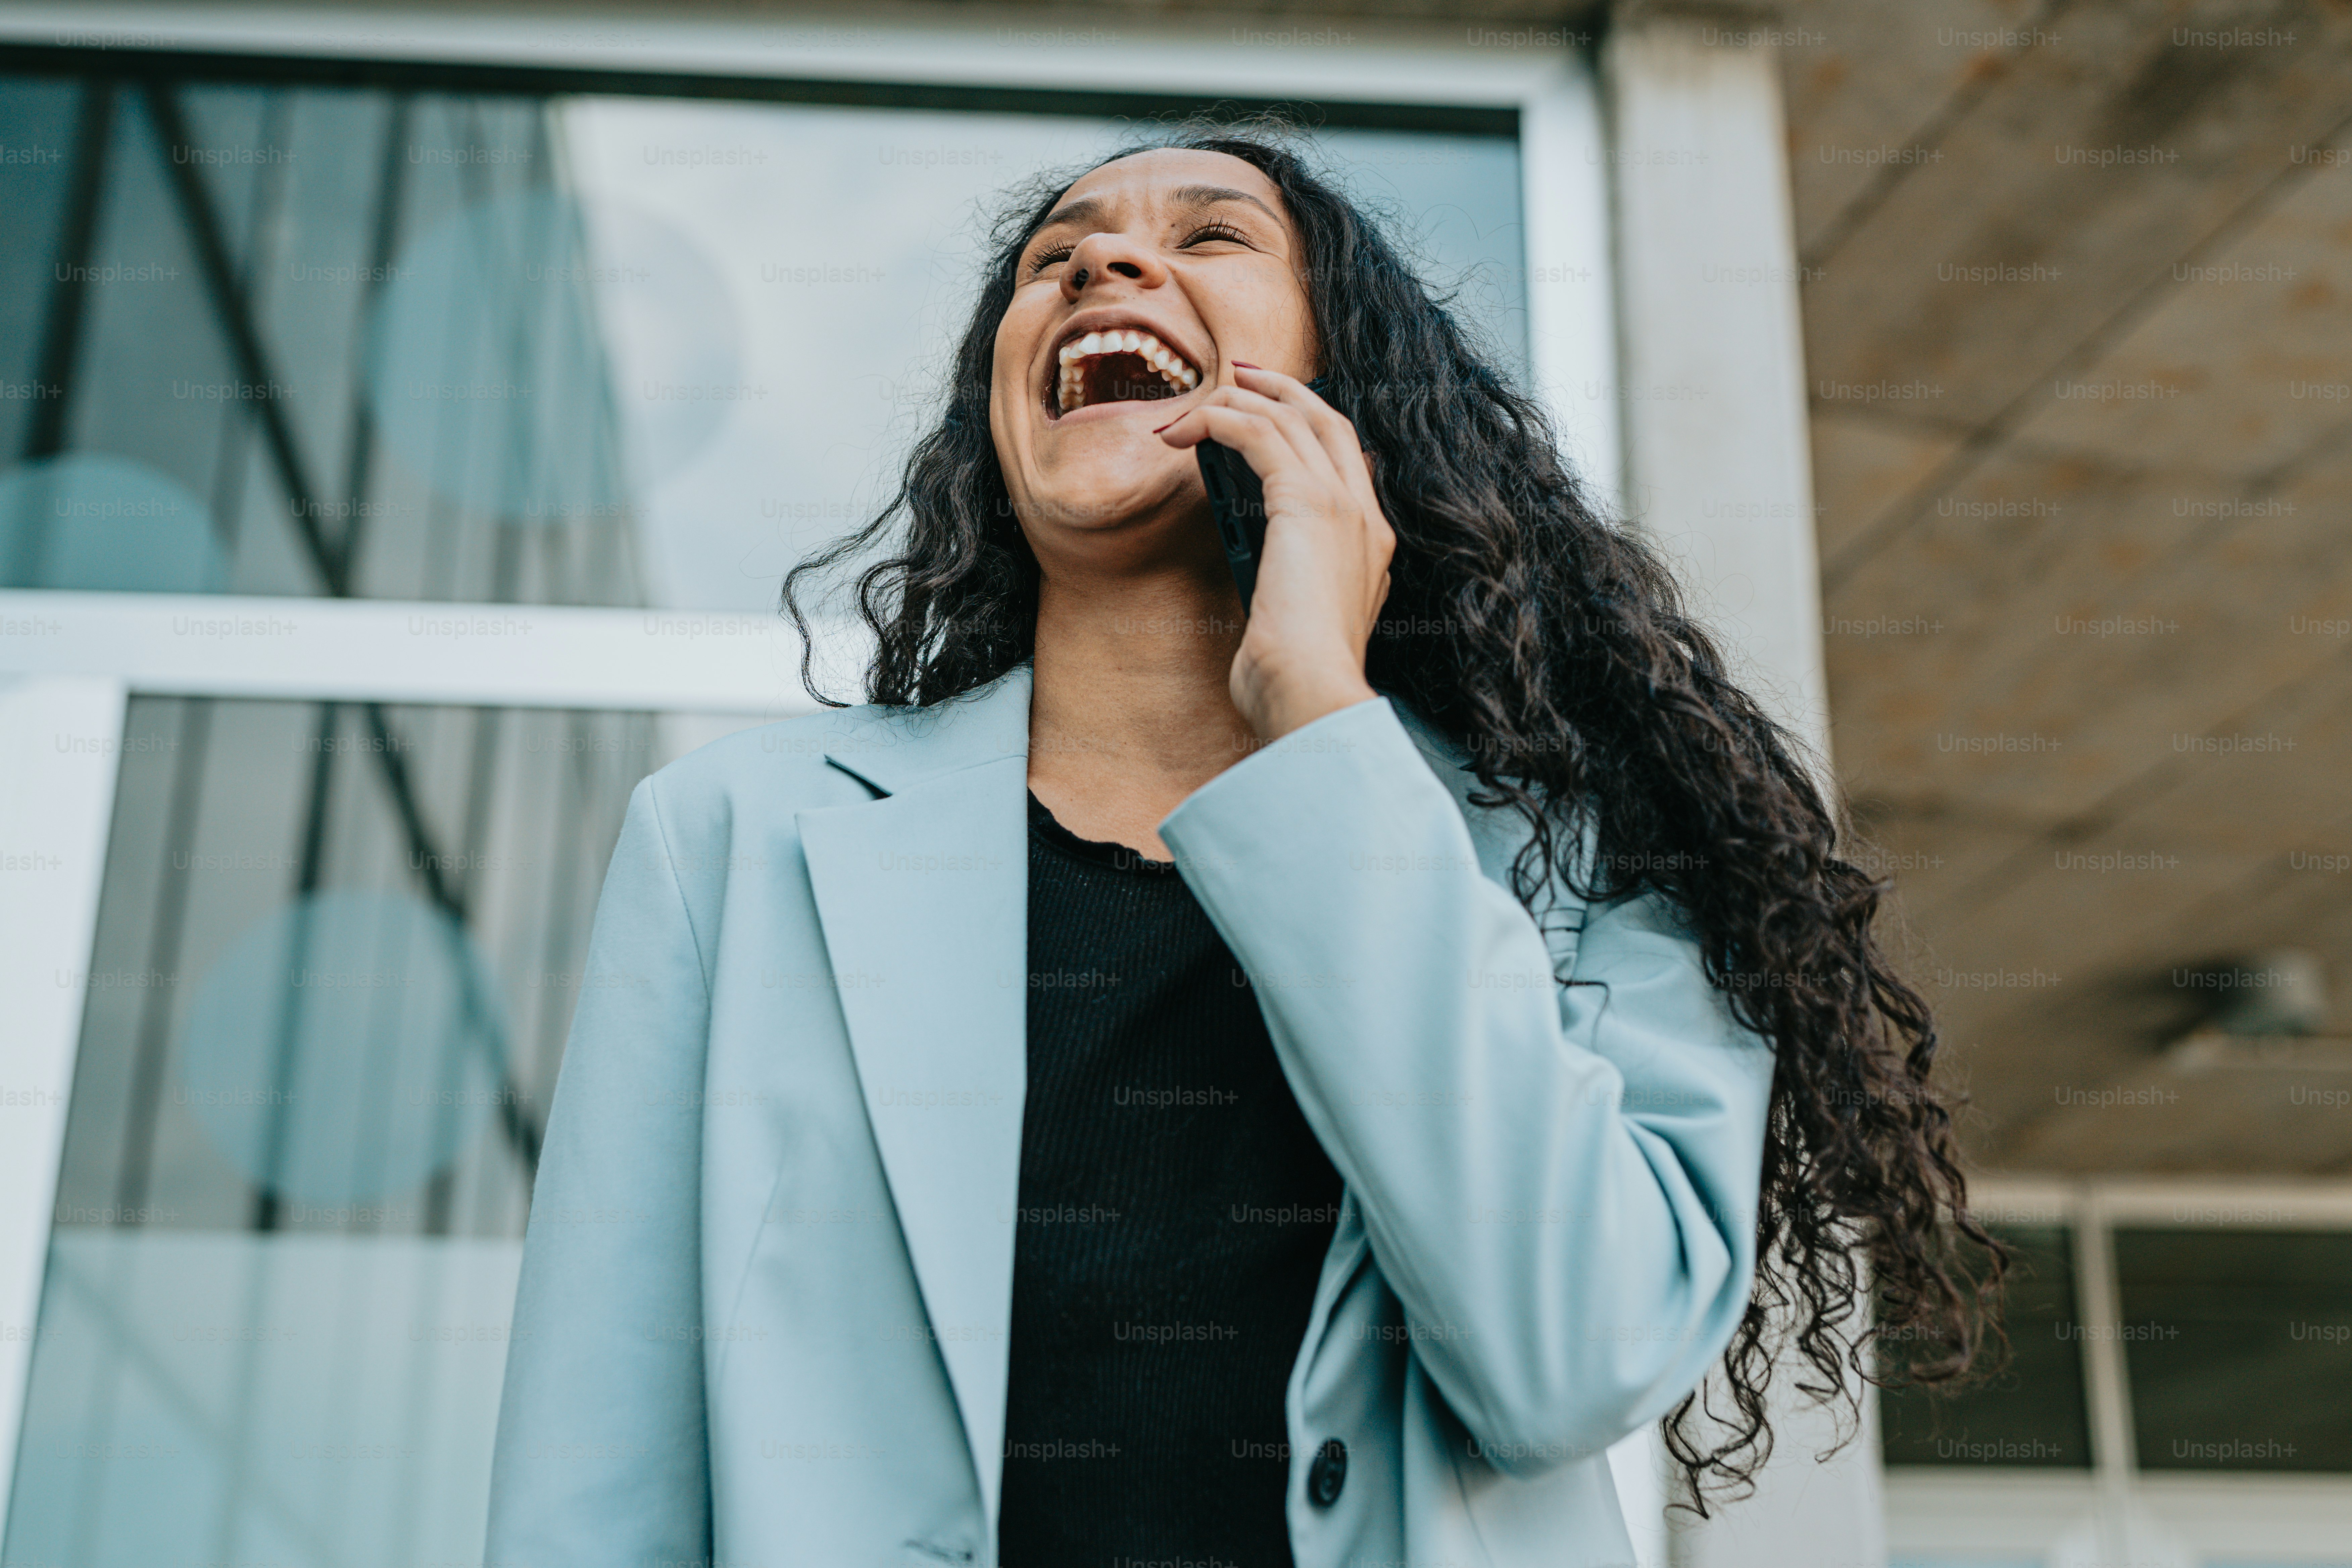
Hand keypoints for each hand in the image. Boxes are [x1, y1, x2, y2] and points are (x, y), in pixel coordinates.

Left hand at [1155, 364, 1394, 739]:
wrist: (1310, 692)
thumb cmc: (1296, 676)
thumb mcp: (1302, 623)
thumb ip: (1297, 589)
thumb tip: (1273, 574)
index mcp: (1371, 543)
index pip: (1347, 459)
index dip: (1309, 424)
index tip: (1270, 412)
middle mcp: (1364, 516)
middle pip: (1329, 422)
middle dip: (1285, 391)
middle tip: (1240, 378)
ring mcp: (1342, 506)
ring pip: (1293, 420)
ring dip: (1241, 402)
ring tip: (1198, 407)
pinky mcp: (1306, 504)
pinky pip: (1260, 435)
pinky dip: (1222, 421)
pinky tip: (1189, 429)